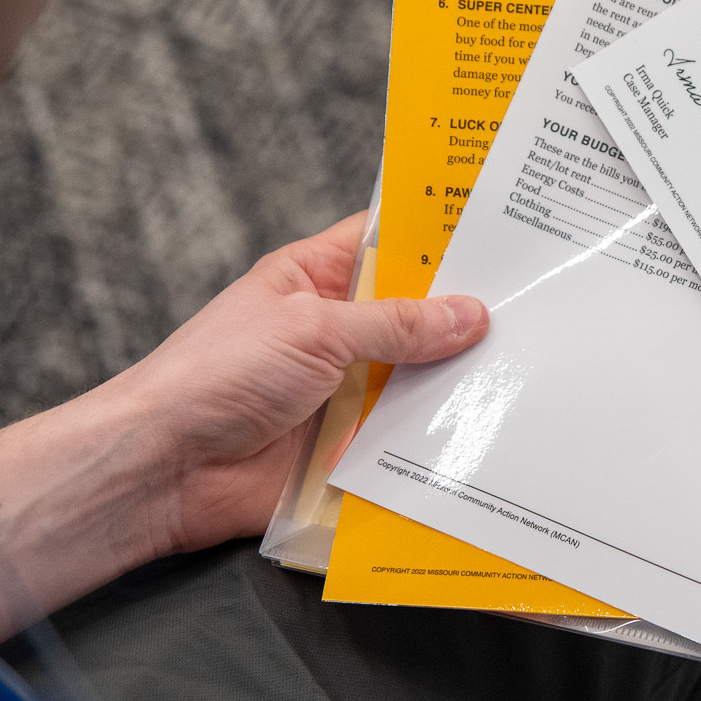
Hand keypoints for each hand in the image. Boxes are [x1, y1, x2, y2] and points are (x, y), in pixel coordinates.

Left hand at [0, 212, 487, 640]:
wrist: (161, 471)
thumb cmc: (212, 378)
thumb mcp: (312, 329)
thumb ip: (396, 323)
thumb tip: (469, 315)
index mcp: (316, 278)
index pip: (390, 241)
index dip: (441, 233)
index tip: (505, 228)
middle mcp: (336, 330)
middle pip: (417, 314)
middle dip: (467, 314)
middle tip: (538, 305)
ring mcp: (345, 390)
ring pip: (419, 379)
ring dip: (459, 381)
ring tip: (531, 367)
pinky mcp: (350, 447)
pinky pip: (406, 440)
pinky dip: (439, 439)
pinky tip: (489, 432)